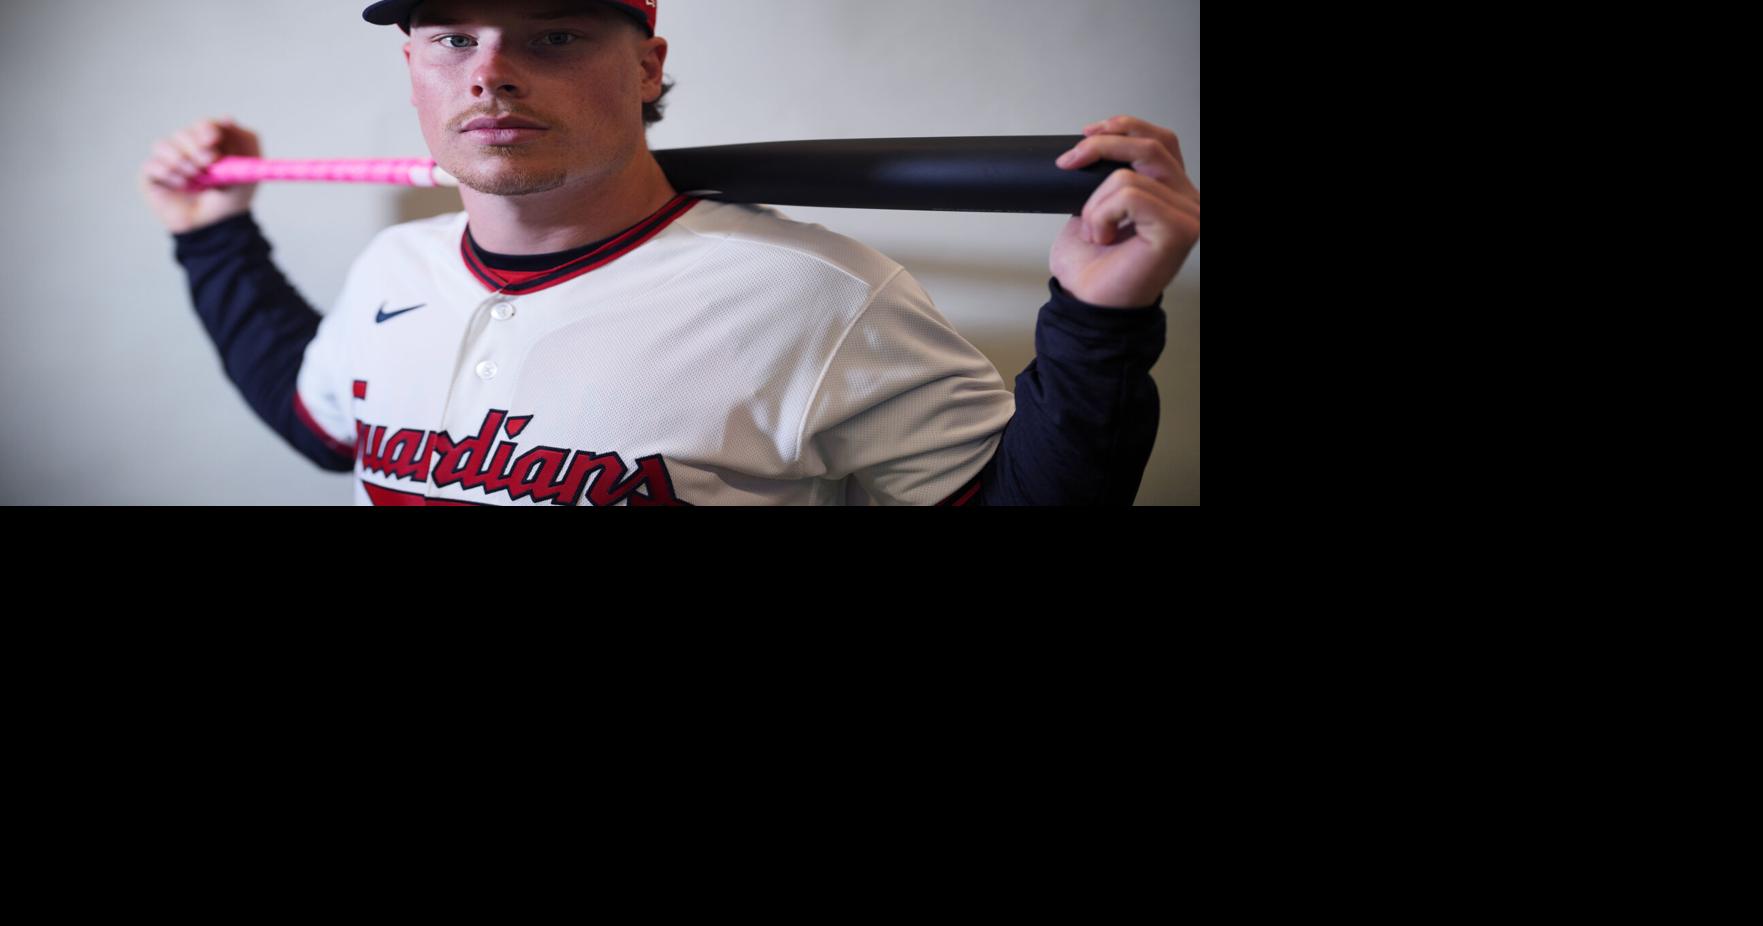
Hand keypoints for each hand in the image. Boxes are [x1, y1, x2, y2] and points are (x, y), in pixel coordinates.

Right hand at [138, 116, 262, 234]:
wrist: (220, 227)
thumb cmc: (233, 196)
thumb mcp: (249, 169)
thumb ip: (245, 141)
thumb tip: (226, 118)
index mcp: (209, 143)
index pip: (202, 125)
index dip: (205, 129)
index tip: (214, 138)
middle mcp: (185, 148)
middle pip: (182, 133)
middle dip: (196, 147)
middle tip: (209, 162)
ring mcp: (167, 160)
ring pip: (163, 145)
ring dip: (183, 161)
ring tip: (197, 179)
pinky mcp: (151, 175)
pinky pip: (152, 165)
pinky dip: (169, 174)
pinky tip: (183, 185)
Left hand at [1051, 115, 1199, 307]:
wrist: (1087, 303)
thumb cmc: (1093, 266)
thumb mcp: (1096, 206)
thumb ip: (1110, 177)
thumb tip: (1096, 143)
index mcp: (1173, 193)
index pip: (1162, 140)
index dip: (1125, 126)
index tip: (1086, 135)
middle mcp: (1189, 202)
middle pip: (1151, 145)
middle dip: (1101, 146)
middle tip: (1068, 163)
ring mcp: (1189, 216)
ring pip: (1129, 173)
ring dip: (1094, 202)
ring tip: (1094, 231)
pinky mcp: (1179, 229)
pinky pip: (1130, 195)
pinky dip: (1102, 213)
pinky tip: (1103, 236)